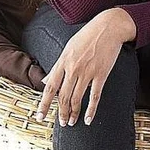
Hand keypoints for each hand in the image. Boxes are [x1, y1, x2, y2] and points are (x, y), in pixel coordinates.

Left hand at [35, 9, 135, 126]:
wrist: (108, 27)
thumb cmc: (87, 36)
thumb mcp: (68, 48)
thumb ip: (57, 66)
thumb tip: (45, 81)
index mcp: (63, 61)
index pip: (50, 87)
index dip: (44, 104)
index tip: (40, 116)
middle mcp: (73, 68)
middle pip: (63, 96)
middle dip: (61, 113)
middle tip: (61, 123)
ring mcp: (87, 72)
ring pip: (77, 98)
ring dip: (73, 113)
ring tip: (72, 122)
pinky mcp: (101, 74)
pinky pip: (94, 96)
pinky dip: (90, 110)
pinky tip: (88, 119)